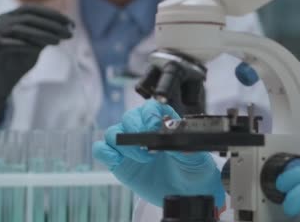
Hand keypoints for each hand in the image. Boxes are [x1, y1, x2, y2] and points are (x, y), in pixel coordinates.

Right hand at [0, 5, 73, 122]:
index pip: (32, 9)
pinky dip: (27, 45)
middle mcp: (1, 20)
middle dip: (51, 24)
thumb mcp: (37, 44)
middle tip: (69, 33)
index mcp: (11, 16)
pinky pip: (11, 43)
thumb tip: (68, 27)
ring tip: (58, 41)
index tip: (71, 23)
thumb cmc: (21, 60)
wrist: (3, 80)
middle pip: (28, 17)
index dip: (52, 14)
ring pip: (20, 29)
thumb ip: (46, 34)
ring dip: (42, 34)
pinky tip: (39, 49)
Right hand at [92, 100, 225, 207]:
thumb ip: (184, 148)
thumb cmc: (195, 170)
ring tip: (143, 158)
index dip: (149, 114)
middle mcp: (145, 132)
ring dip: (123, 144)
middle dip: (135, 129)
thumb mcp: (197, 158)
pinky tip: (119, 161)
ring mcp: (130, 147)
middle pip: (129, 117)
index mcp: (164, 124)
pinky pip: (102, 150)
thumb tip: (171, 141)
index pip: (151, 108)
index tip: (154, 127)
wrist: (188, 192)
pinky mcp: (120, 163)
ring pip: (113, 132)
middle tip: (148, 147)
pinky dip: (105, 152)